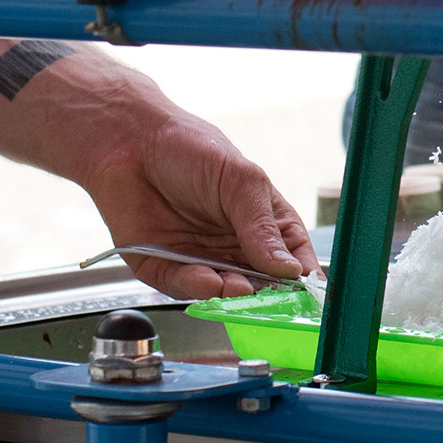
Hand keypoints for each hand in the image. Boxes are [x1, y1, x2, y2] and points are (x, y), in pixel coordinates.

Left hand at [64, 86, 317, 302]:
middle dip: (268, 295)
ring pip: (223, 292)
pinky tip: (208, 281)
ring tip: (240, 289)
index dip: (304, 278)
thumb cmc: (191, 149)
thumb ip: (262, 226)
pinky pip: (183, 287)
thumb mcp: (241, 181)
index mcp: (262, 223)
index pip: (292, 258)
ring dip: (232, 295)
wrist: (130, 140)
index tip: (311, 294)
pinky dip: (197, 287)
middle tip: (274, 301)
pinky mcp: (163, 267)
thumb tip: (290, 269)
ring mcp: (200, 259)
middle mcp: (233, 246)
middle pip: (260, 284)